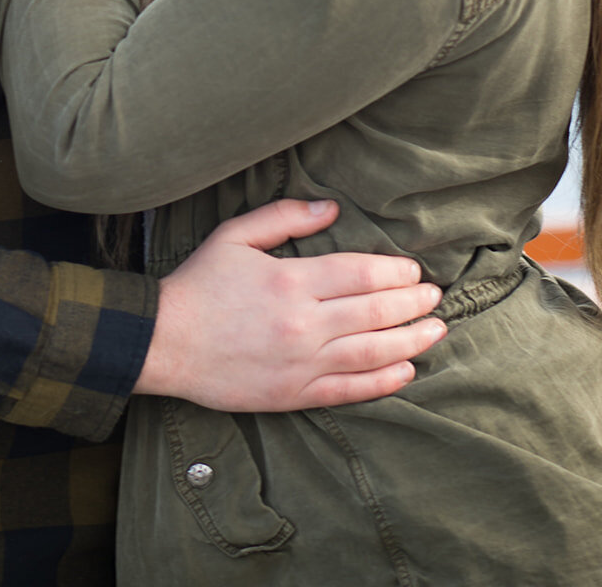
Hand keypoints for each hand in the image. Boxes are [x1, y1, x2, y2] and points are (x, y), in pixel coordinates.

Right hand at [133, 198, 445, 410]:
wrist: (165, 342)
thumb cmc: (199, 284)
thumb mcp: (235, 235)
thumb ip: (285, 216)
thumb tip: (331, 208)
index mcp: (290, 280)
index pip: (360, 274)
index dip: (395, 272)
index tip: (414, 270)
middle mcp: (303, 323)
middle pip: (375, 312)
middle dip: (413, 303)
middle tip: (436, 296)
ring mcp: (301, 363)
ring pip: (372, 353)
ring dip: (411, 341)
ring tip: (436, 331)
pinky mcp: (294, 394)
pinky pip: (350, 390)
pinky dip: (384, 382)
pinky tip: (406, 371)